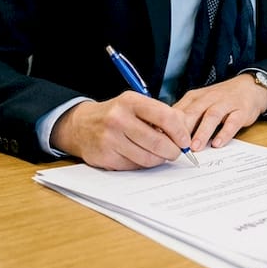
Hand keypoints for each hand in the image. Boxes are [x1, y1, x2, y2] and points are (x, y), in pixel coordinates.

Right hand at [50, 92, 192, 169]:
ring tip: (159, 154)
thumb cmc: (115, 114)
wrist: (81, 125)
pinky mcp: (106, 156)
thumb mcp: (135, 104)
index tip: (185, 140)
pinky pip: (134, 166)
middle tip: (175, 152)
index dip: (180, 132)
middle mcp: (119, 118)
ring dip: (159, 159)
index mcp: (130, 101)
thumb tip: (184, 131)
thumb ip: (159, 114)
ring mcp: (110, 139)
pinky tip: (140, 156)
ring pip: (148, 158)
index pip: (165, 117)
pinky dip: (142, 164)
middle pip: (158, 142)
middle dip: (173, 151)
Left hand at [173, 73, 266, 150]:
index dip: (169, 126)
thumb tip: (164, 134)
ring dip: (202, 132)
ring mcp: (226, 104)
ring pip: (211, 116)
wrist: (249, 87)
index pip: (179, 111)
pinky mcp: (241, 111)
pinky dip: (224, 133)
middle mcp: (209, 99)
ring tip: (195, 148)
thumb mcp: (200, 103)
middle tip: (175, 147)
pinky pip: (232, 122)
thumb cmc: (220, 99)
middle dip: (183, 130)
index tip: (162, 141)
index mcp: (195, 98)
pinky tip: (218, 144)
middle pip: (193, 113)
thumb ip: (185, 116)